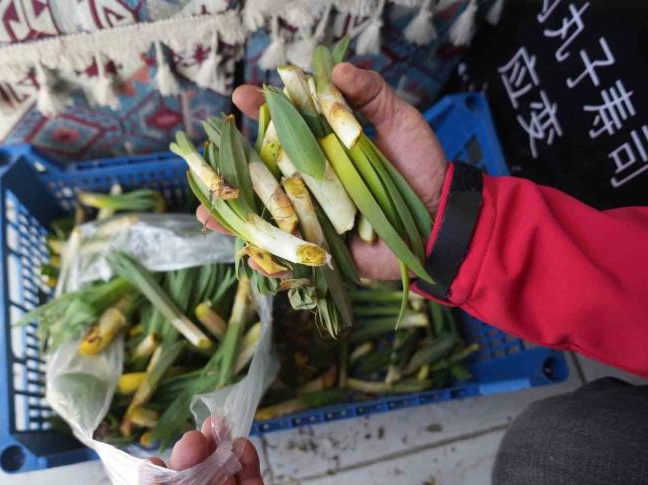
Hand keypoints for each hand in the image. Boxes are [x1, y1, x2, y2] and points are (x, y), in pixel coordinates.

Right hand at [204, 62, 447, 280]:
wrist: (441, 220)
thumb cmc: (421, 168)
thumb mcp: (401, 122)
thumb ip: (372, 93)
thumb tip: (337, 69)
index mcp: (325, 143)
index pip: (286, 123)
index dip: (263, 109)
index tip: (244, 96)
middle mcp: (311, 176)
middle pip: (264, 167)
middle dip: (233, 162)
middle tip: (211, 154)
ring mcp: (312, 211)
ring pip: (265, 209)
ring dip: (234, 211)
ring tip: (206, 208)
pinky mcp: (320, 245)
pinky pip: (286, 249)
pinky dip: (264, 252)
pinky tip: (244, 249)